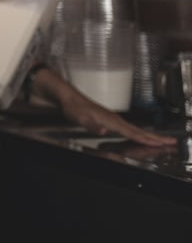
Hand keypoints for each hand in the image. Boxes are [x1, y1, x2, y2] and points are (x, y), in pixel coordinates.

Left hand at [54, 86, 177, 146]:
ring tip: (164, 141)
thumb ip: (92, 126)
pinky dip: (141, 134)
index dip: (147, 140)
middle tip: (172, 142)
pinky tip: (143, 137)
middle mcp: (116, 120)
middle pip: (140, 131)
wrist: (69, 98)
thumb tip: (104, 131)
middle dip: (157, 138)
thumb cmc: (74, 108)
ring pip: (137, 130)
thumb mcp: (80, 118)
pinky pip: (131, 129)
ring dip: (152, 136)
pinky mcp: (112, 120)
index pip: (133, 133)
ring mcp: (115, 119)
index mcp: (111, 121)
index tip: (160, 144)